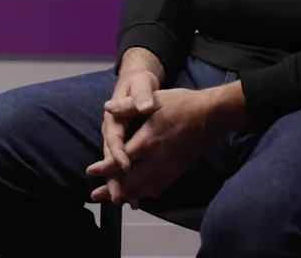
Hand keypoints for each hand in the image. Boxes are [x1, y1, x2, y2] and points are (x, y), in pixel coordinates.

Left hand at [90, 84, 245, 206]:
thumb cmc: (180, 104)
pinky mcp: (178, 168)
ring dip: (128, 194)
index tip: (90, 171)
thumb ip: (129, 106)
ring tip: (115, 201)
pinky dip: (148, 192)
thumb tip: (107, 107)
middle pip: (131, 179)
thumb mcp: (154, 100)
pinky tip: (142, 196)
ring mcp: (169, 165)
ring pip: (146, 186)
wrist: (210, 115)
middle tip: (95, 195)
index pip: (122, 158)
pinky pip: (161, 186)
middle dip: (112, 188)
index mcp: (149, 140)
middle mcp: (157, 157)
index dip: (105, 166)